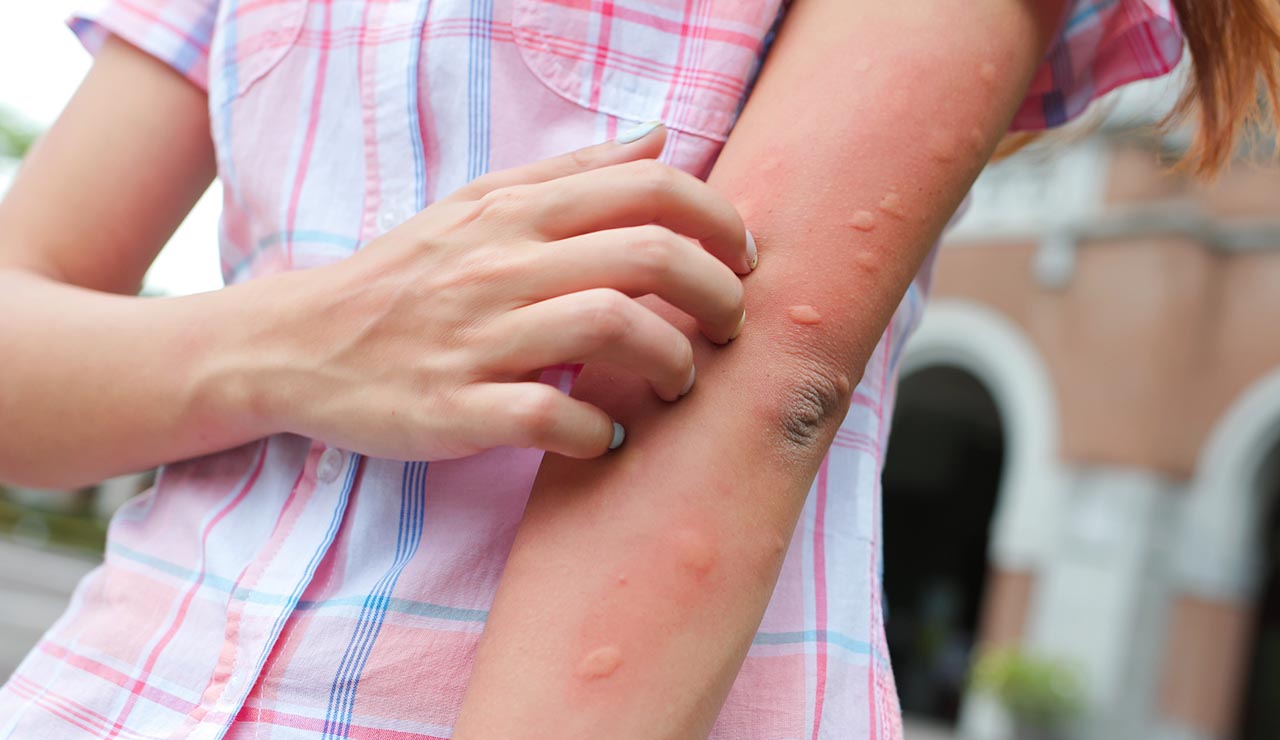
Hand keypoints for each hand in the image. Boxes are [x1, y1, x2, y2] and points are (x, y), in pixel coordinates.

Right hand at [236, 124, 753, 460]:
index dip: (718, 220)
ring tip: (677, 380)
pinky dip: (598, 433)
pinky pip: (550, 419)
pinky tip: (609, 437)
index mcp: (515, 214)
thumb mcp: (479, 204)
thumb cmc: (405, 275)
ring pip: (610, 329)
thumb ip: (573, 172)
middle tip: (728, 325)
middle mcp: (502, 267)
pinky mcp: (455, 410)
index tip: (741, 256)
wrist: (299, 345)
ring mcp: (477, 340)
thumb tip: (661, 138)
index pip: (648, 190)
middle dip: (716, 293)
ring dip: (670, 361)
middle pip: (648, 258)